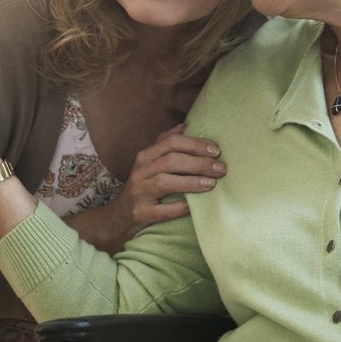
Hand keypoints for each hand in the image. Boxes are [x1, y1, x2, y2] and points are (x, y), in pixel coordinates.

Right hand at [105, 124, 225, 239]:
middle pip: (171, 161)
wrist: (120, 215)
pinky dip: (179, 207)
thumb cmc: (143, 185)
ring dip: (191, 182)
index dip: (195, 144)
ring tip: (211, 184)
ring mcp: (139, 192)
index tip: (216, 150)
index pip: (171, 143)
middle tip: (221, 168)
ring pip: (164, 182)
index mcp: (145, 156)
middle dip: (199, 163)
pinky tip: (193, 206)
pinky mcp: (141, 213)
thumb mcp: (149, 162)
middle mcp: (140, 171)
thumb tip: (185, 125)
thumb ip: (165, 143)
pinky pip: (162, 210)